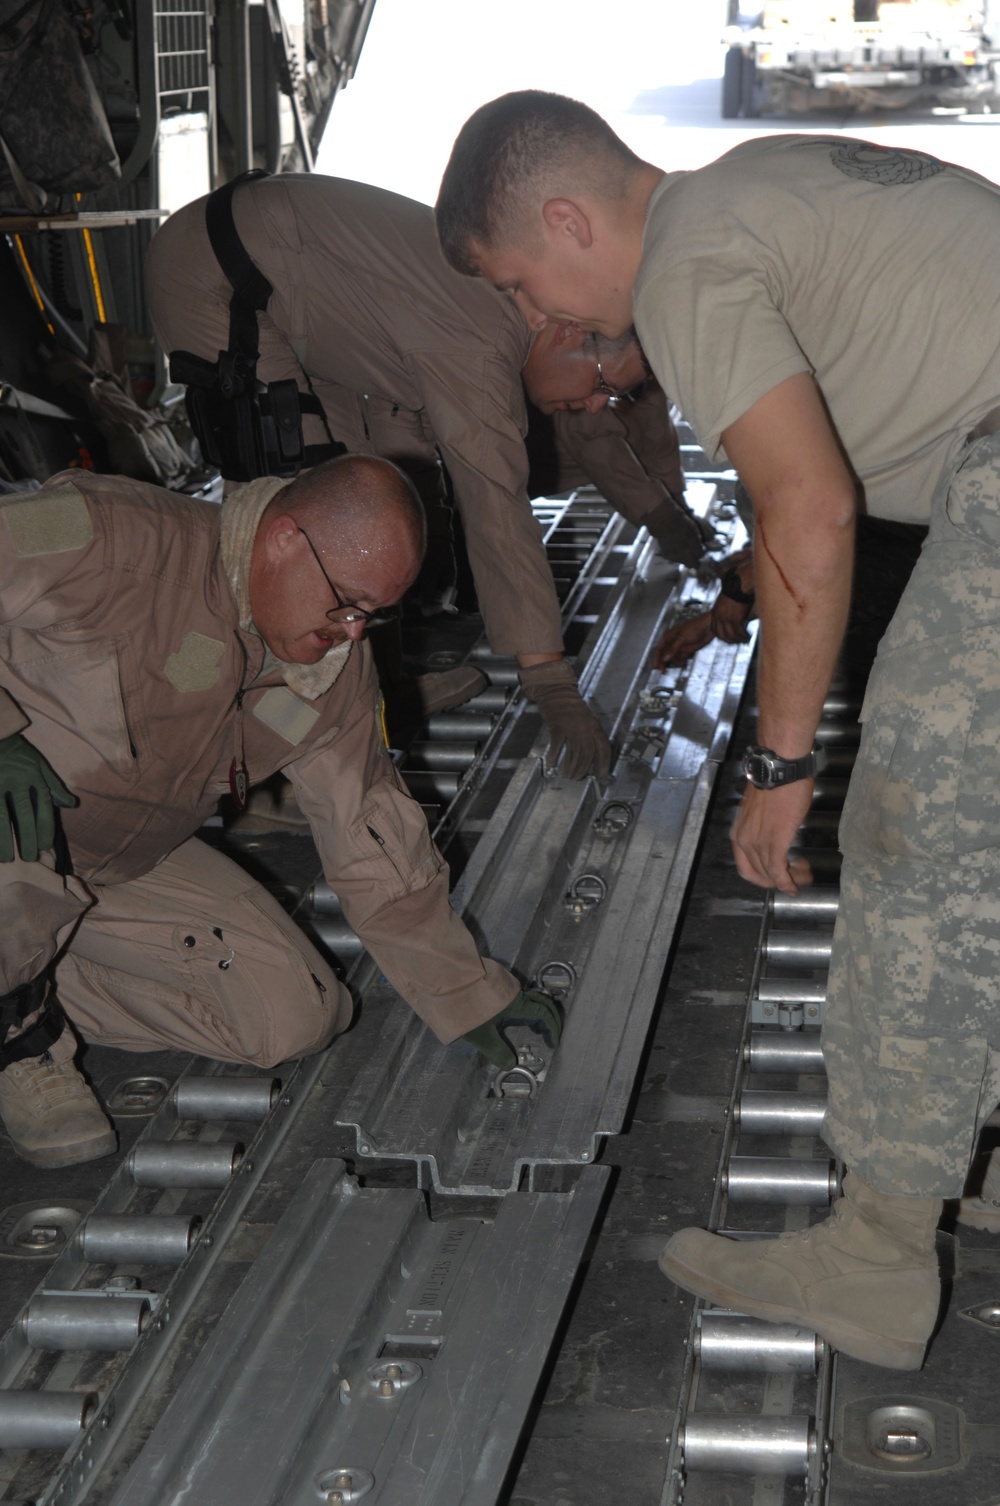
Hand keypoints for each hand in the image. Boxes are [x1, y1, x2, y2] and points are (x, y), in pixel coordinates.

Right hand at [0, 733, 76, 862]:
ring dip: (3, 839)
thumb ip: (53, 786)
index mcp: (33, 777)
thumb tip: (72, 804)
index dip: (45, 827)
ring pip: (0, 816)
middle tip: (29, 858)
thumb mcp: (39, 764)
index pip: (43, 806)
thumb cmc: (17, 752)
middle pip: (23, 813)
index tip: (46, 846)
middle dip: (27, 837)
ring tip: (6, 859)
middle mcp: (16, 781)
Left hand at [462, 988, 562, 1069]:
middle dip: (550, 1019)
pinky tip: (517, 1017)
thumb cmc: (467, 1009)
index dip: (552, 1029)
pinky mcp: (498, 984)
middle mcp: (516, 993)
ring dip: (539, 1012)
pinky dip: (527, 1007)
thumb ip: (498, 1051)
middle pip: (543, 1003)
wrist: (449, 982)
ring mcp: (508, 987)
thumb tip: (511, 1065)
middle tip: (549, 1036)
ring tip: (535, 1028)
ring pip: (532, 998)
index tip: (554, 1044)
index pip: (544, 1014)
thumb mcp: (482, 1035)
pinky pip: (521, 996)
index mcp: (517, 1005)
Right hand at [519, 659, 611, 778]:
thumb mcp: (587, 719)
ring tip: (567, 774)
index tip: (601, 775)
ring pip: (574, 754)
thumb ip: (590, 734)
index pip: (603, 749)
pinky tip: (552, 763)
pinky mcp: (558, 728)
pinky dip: (555, 757)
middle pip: (587, 755)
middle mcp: (586, 729)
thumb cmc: (571, 706)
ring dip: (570, 767)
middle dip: (582, 769)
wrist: (557, 692)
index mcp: (595, 727)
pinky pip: (558, 747)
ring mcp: (572, 728)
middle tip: (576, 777)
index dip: (603, 764)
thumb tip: (589, 756)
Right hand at [653, 612, 714, 668]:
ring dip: (675, 662)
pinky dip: (681, 661)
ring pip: (673, 658)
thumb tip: (665, 658)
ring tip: (680, 663)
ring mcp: (679, 647)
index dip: (657, 657)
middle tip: (663, 670)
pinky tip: (683, 662)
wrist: (708, 628)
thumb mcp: (682, 638)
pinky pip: (680, 658)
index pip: (659, 648)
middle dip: (664, 662)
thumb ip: (673, 648)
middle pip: (665, 654)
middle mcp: (673, 642)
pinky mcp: (686, 650)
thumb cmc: (694, 627)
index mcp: (669, 636)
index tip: (656, 666)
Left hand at [710, 593, 753, 644]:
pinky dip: (744, 636)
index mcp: (715, 612)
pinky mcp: (735, 619)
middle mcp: (718, 617)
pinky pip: (739, 631)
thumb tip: (732, 618)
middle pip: (722, 635)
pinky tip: (748, 636)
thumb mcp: (724, 602)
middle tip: (738, 641)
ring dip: (739, 640)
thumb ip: (726, 611)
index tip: (729, 638)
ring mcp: (726, 619)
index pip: (715, 630)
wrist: (739, 585)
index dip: (722, 636)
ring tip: (745, 640)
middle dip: (730, 641)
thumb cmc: (735, 591)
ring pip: (731, 635)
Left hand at [730, 782, 814, 895]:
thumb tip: (774, 832)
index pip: (746, 866)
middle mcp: (743, 841)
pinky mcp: (775, 842)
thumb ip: (762, 826)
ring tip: (804, 875)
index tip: (778, 875)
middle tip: (795, 878)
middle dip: (777, 880)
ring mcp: (757, 843)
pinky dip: (788, 882)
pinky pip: (779, 871)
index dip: (762, 876)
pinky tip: (796, 886)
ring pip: (771, 873)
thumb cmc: (775, 782)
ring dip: (790, 879)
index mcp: (738, 833)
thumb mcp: (761, 810)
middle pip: (758, 873)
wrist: (781, 769)